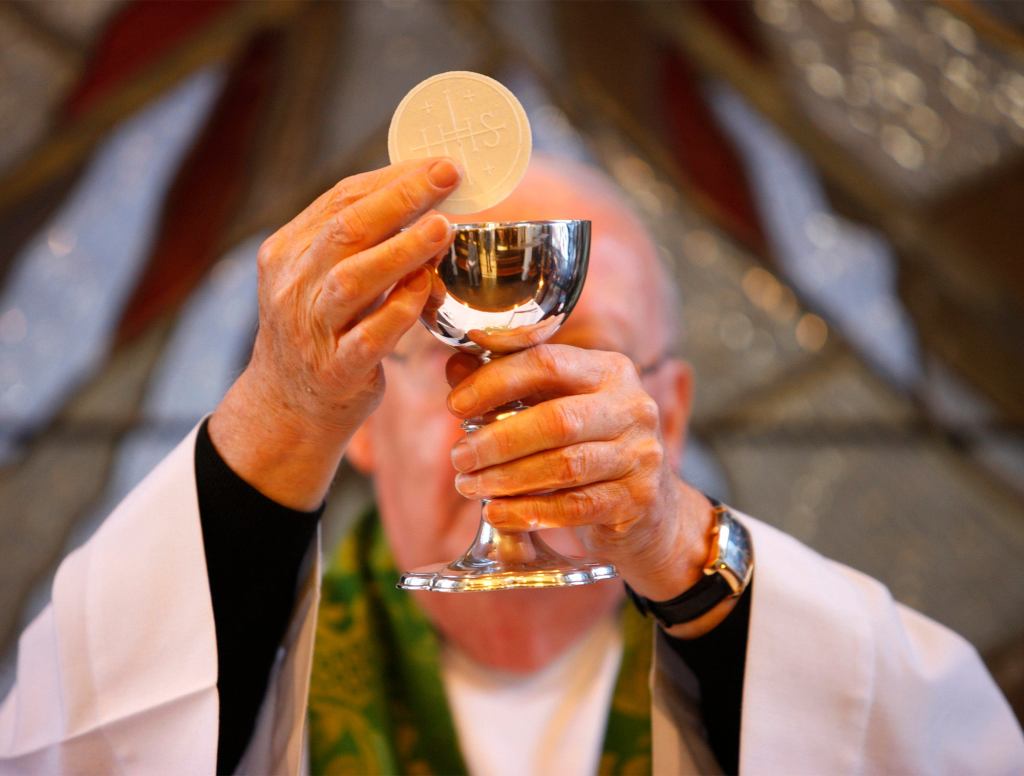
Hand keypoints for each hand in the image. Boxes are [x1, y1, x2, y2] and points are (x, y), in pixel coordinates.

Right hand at [209, 158, 459, 508]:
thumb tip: (423, 196)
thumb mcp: (321, 279)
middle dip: (401, 198)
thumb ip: (359, 243)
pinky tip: (427, 289)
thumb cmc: (320, 332)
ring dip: (402, 250)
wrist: (286, 408)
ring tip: (443, 227)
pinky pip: (370, 337)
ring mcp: (311, 330)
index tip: (440, 163)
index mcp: (288, 252)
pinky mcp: (335, 370)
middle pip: (345, 230)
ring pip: (353, 280)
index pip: (340, 200)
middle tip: (448, 176)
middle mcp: (293, 286)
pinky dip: (400, 310)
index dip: (392, 178)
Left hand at [445, 344, 733, 636]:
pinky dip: (529, 512)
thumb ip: (510, 386)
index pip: (548, 362)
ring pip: (564, 466)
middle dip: (497, 440)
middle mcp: (633, 407)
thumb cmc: (592, 446)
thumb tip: (456, 368)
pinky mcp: (637, 500)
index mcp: (610, 371)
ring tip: (470, 486)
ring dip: (507, 478)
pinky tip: (497, 512)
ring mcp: (641, 455)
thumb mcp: (558, 407)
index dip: (496, 381)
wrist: (652, 508)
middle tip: (459, 457)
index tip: (456, 405)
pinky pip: (574, 508)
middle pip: (556, 420)